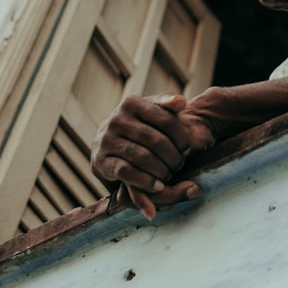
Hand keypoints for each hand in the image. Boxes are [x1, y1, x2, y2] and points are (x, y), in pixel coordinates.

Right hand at [91, 93, 212, 219]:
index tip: (187, 149)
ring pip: (142, 157)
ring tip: (169, 175)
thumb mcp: (152, 108)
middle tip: (179, 165)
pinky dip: (145, 181)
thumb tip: (181, 102)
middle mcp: (116, 119)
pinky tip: (157, 186)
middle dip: (173, 156)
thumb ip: (167, 103)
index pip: (167, 120)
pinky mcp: (101, 161)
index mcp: (132, 103)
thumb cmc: (138, 123)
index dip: (181, 137)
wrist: (107, 141)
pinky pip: (126, 172)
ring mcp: (107, 140)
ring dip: (161, 171)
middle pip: (156, 141)